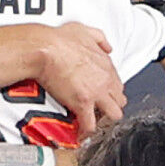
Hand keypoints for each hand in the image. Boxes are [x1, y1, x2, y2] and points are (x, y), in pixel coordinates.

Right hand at [34, 23, 125, 137]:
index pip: (118, 84)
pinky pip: (90, 126)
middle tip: (96, 110)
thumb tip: (107, 46)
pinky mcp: (82, 104)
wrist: (45, 49)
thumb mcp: (84, 31)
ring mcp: (96, 94)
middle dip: (109, 106)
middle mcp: (105, 80)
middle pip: (119, 101)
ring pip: (113, 115)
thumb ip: (100, 38)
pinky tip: (80, 134)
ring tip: (91, 121)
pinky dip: (85, 131)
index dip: (110, 92)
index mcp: (106, 65)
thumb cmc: (59, 39)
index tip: (101, 95)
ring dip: (102, 119)